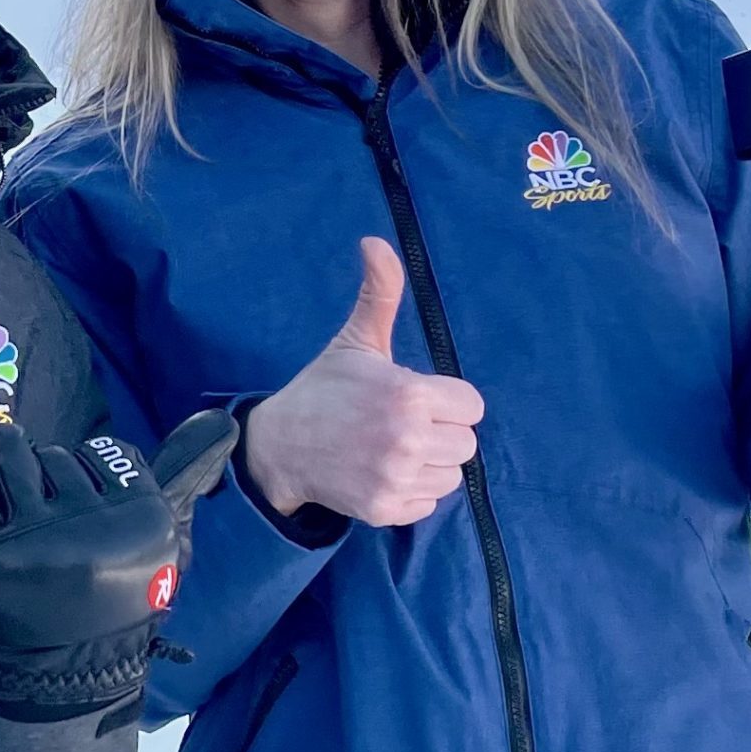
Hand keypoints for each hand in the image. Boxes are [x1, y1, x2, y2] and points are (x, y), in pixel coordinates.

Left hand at [0, 395, 236, 723]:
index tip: (97, 523)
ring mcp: (38, 537)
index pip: (107, 452)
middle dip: (51, 480)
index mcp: (145, 520)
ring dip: (10, 470)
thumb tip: (227, 424)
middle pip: (57, 453)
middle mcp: (94, 526)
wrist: (63, 671)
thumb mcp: (161, 540)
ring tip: (21, 518)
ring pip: (14, 454)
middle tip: (57, 539)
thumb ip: (185, 473)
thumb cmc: (112, 594)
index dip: (96, 479)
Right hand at [239, 238, 484, 526]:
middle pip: (466, 444)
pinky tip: (382, 472)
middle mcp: (407, 439)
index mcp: (407, 394)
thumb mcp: (355, 341)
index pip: (472, 407)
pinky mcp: (385, 510)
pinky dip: (411, 492)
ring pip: (451, 476)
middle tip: (400, 424)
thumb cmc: (324, 389)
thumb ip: (380, 293)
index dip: (446, 400)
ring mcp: (395, 478)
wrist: (278, 445)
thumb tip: (375, 241)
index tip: (415, 397)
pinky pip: (428, 504)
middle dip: (440, 433)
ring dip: (429, 464)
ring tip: (392, 448)